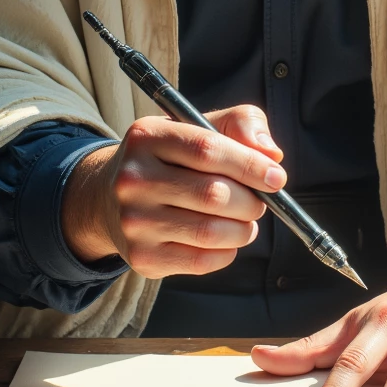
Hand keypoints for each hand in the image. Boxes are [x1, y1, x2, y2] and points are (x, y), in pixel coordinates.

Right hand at [60, 105, 285, 275]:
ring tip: (245, 221)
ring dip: (244, 229)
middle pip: (213, 195)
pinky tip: (225, 239)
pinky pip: (202, 261)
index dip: (250, 166)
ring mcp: (133, 221)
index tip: (277, 178)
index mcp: (147, 136)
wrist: (110, 198)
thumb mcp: (198, 126)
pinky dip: (227, 252)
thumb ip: (240, 125)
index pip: (208, 149)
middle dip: (251, 201)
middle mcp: (133, 178)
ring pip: (211, 232)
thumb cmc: (170, 158)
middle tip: (259, 202)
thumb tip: (271, 155)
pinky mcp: (141, 257)